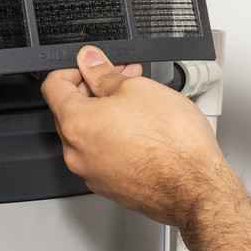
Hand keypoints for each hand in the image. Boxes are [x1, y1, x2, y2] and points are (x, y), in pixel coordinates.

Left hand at [42, 46, 225, 225]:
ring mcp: (91, 172)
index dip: (74, 68)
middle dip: (94, 88)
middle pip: (70, 110)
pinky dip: (114, 137)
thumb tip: (89, 61)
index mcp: (75, 124)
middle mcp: (76, 152)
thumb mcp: (137, 89)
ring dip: (106, 112)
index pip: (53, 85)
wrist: (196, 189)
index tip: (92, 65)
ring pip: (88, 133)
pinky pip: (102, 154)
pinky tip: (140, 130)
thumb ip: (104, 73)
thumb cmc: (173, 145)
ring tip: (138, 102)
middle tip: (121, 78)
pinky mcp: (109, 185)